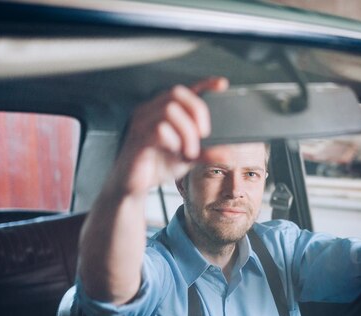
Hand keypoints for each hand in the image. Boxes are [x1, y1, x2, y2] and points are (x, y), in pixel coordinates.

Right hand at [115, 77, 228, 194]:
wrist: (134, 186)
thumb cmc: (156, 166)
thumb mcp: (188, 158)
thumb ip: (206, 152)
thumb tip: (226, 151)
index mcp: (164, 111)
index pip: (185, 90)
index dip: (204, 84)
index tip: (222, 84)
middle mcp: (151, 111)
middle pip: (177, 93)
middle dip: (197, 110)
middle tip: (204, 134)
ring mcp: (142, 122)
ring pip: (169, 110)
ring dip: (187, 131)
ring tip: (190, 150)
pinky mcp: (137, 137)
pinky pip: (158, 129)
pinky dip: (174, 140)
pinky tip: (176, 152)